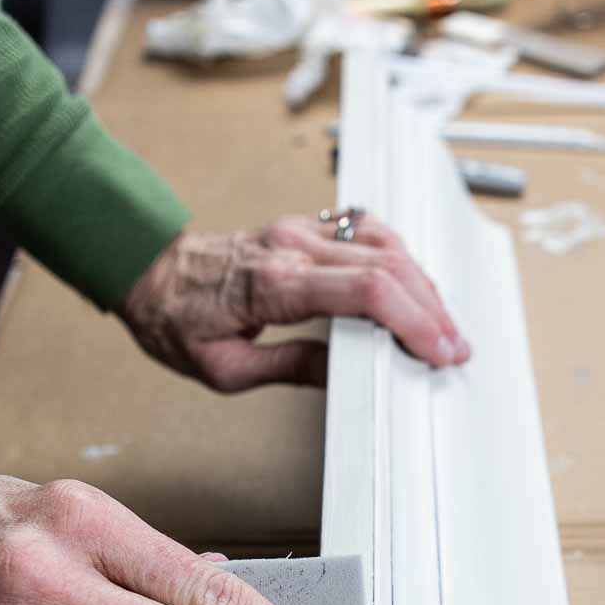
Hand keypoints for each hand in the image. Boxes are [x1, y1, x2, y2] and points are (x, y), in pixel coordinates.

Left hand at [118, 212, 471, 390]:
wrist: (150, 272)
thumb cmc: (178, 321)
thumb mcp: (225, 369)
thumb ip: (290, 368)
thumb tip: (346, 376)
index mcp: (274, 283)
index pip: (366, 292)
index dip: (412, 320)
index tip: (438, 350)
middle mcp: (292, 247)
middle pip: (388, 266)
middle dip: (430, 310)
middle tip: (455, 347)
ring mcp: (301, 231)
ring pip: (384, 245)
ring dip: (422, 285)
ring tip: (442, 325)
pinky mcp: (305, 228)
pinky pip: (367, 233)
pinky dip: (400, 258)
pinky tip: (415, 285)